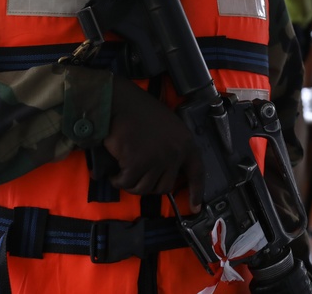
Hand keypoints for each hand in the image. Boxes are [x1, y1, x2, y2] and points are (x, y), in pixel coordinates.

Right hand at [103, 75, 204, 209]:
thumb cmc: (140, 113)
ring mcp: (157, 159)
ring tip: (123, 170)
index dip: (196, 191)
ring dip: (131, 183)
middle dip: (148, 184)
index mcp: (185, 143)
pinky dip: (118, 180)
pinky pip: (127, 183)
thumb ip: (172, 148)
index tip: (195, 207)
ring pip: (144, 188)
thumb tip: (168, 173)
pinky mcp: (138, 163)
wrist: (120, 103)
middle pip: (164, 187)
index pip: (197, 172)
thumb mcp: (167, 128)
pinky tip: (114, 170)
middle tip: (136, 174)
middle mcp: (175, 153)